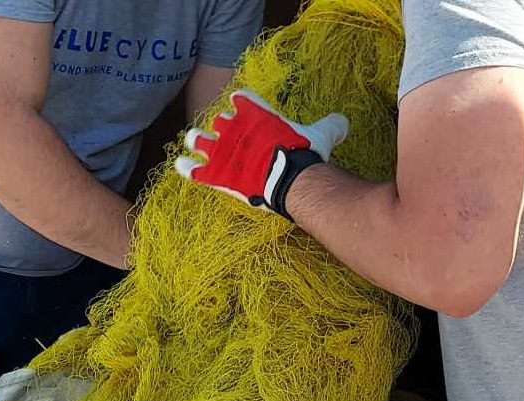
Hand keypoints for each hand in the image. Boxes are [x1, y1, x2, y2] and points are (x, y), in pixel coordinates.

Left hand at [174, 89, 348, 218]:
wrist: (291, 179)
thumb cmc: (305, 154)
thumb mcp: (324, 133)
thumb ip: (332, 124)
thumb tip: (343, 122)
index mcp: (258, 114)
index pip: (242, 99)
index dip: (242, 102)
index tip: (241, 104)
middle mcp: (236, 128)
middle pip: (220, 120)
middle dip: (221, 125)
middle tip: (225, 133)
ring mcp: (223, 151)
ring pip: (200, 139)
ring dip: (198, 140)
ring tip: (196, 140)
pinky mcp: (217, 175)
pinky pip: (194, 170)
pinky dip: (187, 168)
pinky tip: (180, 164)